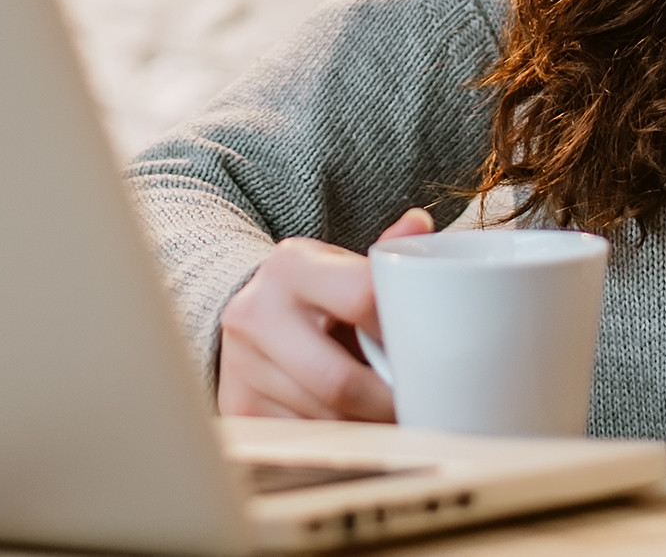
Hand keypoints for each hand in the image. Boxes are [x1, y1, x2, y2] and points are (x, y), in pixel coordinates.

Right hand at [216, 207, 433, 419]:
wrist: (250, 312)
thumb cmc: (314, 293)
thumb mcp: (342, 266)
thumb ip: (384, 253)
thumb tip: (421, 225)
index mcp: (291, 265)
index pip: (361, 297)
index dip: (401, 333)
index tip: (427, 352)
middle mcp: (255, 313)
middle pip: (338, 381)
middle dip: (386, 404)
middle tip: (418, 408)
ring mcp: (240, 365)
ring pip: (322, 420)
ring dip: (365, 428)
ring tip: (390, 419)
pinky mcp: (237, 406)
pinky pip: (302, 440)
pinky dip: (336, 440)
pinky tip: (353, 427)